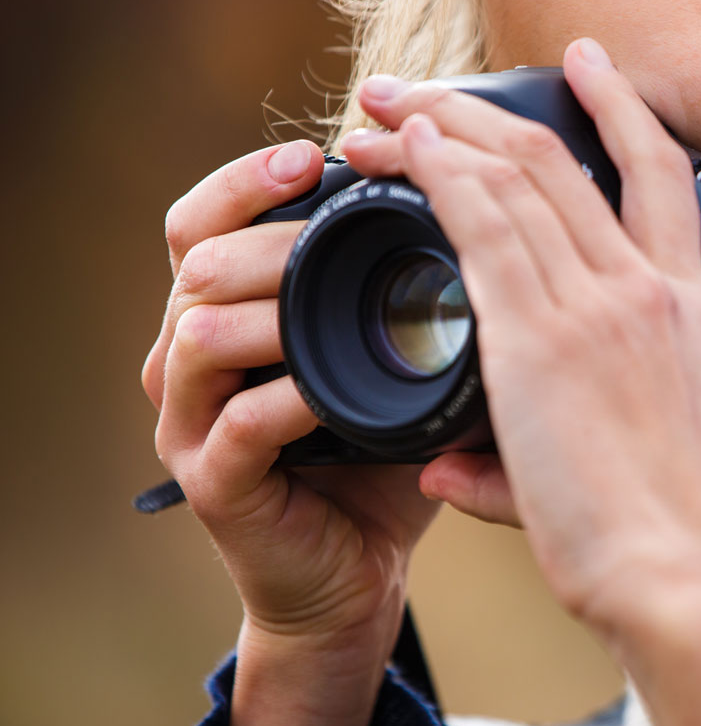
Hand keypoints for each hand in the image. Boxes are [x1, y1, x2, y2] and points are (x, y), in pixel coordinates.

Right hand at [143, 141, 440, 725]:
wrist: (363, 571)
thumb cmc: (390, 451)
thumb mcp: (402, 350)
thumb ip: (413, 283)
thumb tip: (482, 197)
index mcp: (234, 309)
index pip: (206, 218)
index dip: (249, 178)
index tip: (318, 154)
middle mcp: (194, 355)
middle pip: (194, 259)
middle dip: (272, 234)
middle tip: (340, 222)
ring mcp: (193, 422)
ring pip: (198, 331)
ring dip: (273, 307)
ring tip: (341, 300)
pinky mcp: (214, 484)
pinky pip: (239, 423)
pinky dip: (293, 398)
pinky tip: (341, 390)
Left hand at [343, 41, 700, 617]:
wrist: (670, 566)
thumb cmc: (654, 522)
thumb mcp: (631, 447)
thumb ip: (537, 439)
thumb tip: (447, 464)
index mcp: (685, 305)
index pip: (659, 174)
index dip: (621, 105)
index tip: (587, 60)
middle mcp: (648, 287)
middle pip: (561, 158)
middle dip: (481, 106)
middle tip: (420, 86)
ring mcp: (599, 304)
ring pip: (513, 176)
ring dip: (437, 131)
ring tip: (379, 108)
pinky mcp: (542, 335)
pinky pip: (483, 226)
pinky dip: (438, 175)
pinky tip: (401, 149)